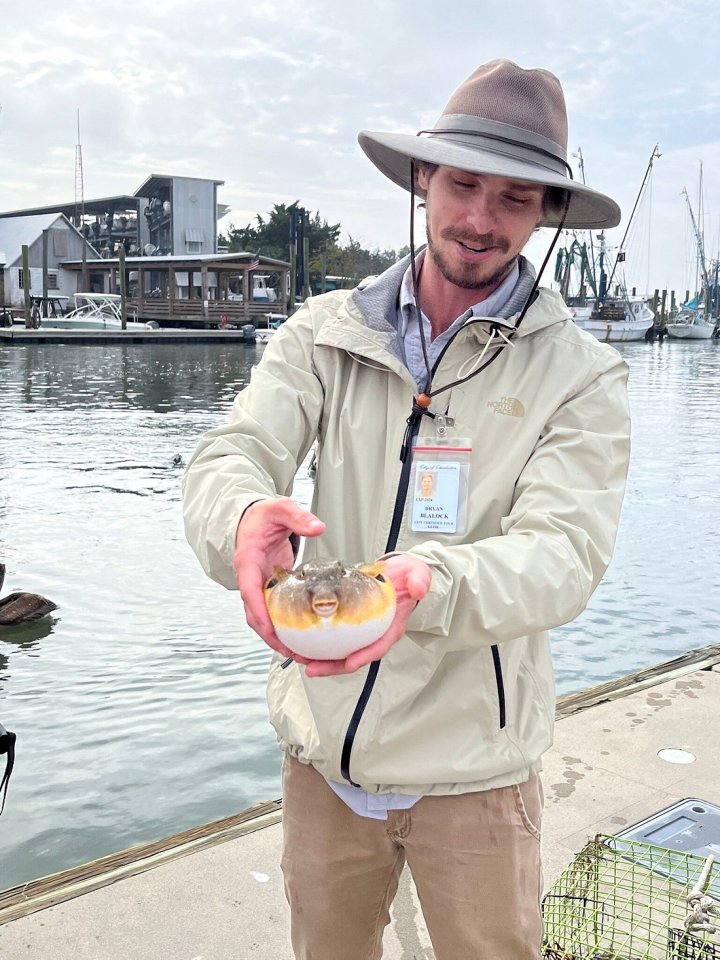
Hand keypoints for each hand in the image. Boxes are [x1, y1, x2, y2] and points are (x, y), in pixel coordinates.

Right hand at [234, 498, 324, 657]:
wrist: (252, 520)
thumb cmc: (263, 516)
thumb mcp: (280, 509)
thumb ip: (298, 517)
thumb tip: (317, 527)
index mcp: (247, 561)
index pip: (249, 591)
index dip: (259, 612)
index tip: (271, 629)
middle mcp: (249, 578)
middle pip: (253, 614)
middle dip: (270, 636)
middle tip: (292, 651)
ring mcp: (257, 587)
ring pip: (261, 619)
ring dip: (277, 638)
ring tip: (300, 654)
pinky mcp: (267, 591)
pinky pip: (272, 614)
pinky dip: (283, 629)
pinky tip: (301, 639)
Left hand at [304, 553, 431, 677]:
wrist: (401, 573)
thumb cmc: (409, 577)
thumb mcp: (417, 574)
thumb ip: (419, 580)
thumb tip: (418, 588)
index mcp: (392, 626)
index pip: (379, 646)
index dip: (365, 656)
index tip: (350, 662)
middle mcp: (376, 633)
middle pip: (355, 657)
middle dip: (333, 667)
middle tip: (312, 669)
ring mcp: (363, 632)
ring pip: (342, 652)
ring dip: (321, 659)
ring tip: (301, 660)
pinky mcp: (352, 625)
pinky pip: (335, 638)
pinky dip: (318, 643)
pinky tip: (301, 643)